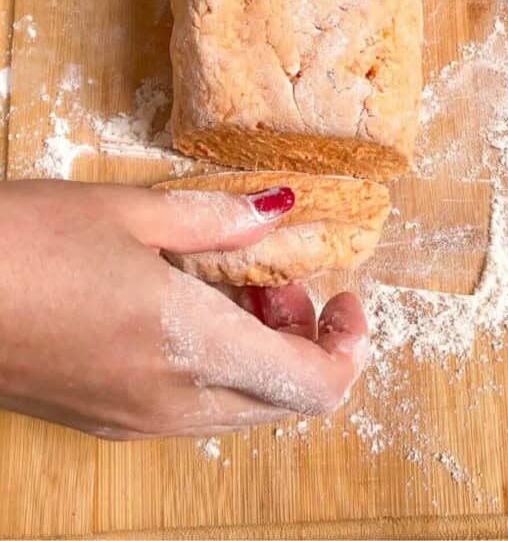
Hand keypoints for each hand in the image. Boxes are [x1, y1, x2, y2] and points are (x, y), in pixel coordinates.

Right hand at [0, 181, 367, 438]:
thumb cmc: (27, 244)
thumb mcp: (132, 212)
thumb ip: (219, 221)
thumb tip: (279, 212)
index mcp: (192, 348)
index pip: (313, 386)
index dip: (349, 345)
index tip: (343, 295)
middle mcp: (174, 402)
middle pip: (284, 402)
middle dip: (305, 343)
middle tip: (280, 280)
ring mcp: (136, 422)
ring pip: (241, 408)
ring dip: (262, 354)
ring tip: (233, 285)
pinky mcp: (106, 420)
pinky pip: (193, 408)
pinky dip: (218, 367)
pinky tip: (186, 309)